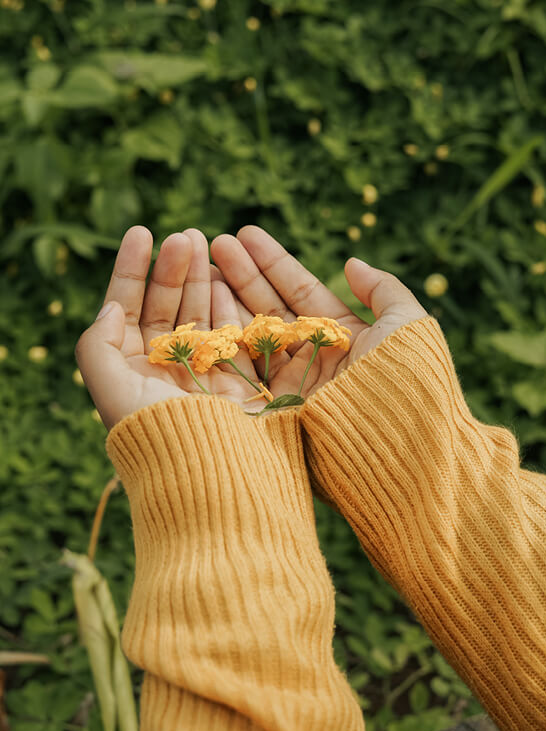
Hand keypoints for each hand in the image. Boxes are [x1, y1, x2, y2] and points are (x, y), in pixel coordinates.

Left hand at [75, 226, 267, 429]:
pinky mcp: (237, 377)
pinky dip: (228, 302)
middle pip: (166, 305)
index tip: (141, 232)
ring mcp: (203, 370)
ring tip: (203, 242)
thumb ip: (97, 345)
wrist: (208, 472)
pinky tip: (224, 276)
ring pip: (200, 312)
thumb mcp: (109, 389)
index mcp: (131, 369)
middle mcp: (165, 367)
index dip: (131, 270)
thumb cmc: (153, 432)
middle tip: (184, 234)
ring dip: (199, 276)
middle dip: (172, 268)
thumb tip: (111, 308)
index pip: (127, 308)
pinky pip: (232, 330)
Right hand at [210, 226, 428, 397]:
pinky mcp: (272, 406)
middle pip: (272, 307)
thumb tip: (352, 262)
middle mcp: (313, 358)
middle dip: (243, 274)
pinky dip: (223, 335)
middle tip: (216, 242)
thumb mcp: (405, 323)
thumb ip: (383, 289)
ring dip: (227, 298)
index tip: (246, 234)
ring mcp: (290, 382)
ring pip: (252, 333)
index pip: (301, 291)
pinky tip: (205, 305)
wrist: (399, 445)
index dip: (274, 262)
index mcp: (343, 336)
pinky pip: (243, 364)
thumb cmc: (406, 378)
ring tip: (203, 264)